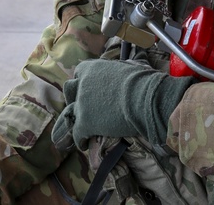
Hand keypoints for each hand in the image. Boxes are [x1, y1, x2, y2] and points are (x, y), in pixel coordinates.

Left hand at [51, 59, 192, 150]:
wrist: (144, 98)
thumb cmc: (142, 82)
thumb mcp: (125, 68)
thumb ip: (115, 71)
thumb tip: (122, 71)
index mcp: (92, 68)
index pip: (79, 72)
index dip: (82, 81)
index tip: (87, 87)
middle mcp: (82, 83)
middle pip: (69, 90)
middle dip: (74, 97)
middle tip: (83, 106)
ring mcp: (82, 103)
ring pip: (71, 113)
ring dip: (77, 119)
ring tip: (83, 128)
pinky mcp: (85, 123)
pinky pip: (76, 134)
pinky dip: (79, 139)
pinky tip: (84, 144)